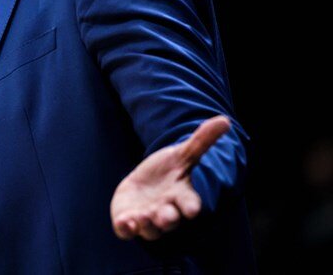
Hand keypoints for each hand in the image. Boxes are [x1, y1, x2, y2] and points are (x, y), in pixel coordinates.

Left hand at [110, 115, 230, 240]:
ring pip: (149, 228)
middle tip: (165, 216)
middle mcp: (166, 210)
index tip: (193, 209)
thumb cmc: (169, 171)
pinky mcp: (128, 221)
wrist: (146, 184)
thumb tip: (225, 120)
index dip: (191, 206)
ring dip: (145, 224)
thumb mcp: (184, 154)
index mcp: (181, 196)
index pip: (190, 203)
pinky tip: (124, 222)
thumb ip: (202, 140)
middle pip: (170, 219)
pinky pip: (127, 230)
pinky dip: (126, 228)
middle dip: (167, 219)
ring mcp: (147, 218)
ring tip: (141, 218)